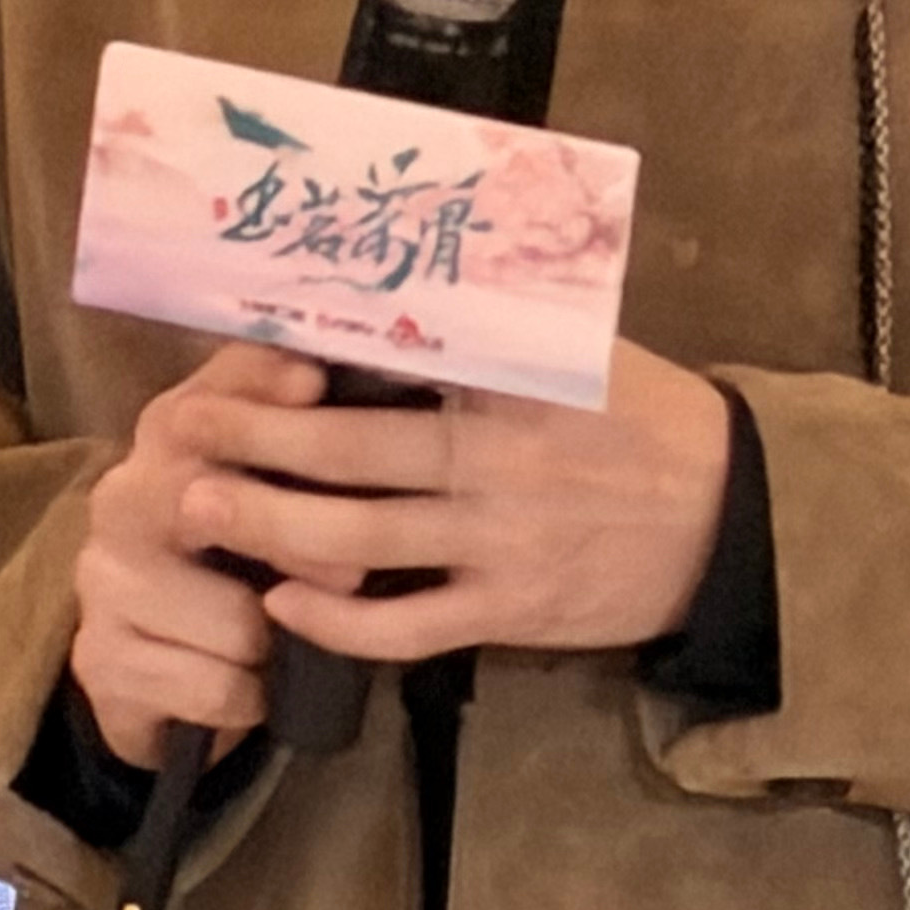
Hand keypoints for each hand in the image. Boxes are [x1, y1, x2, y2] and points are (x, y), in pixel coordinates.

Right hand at [70, 339, 327, 767]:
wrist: (151, 664)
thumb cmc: (234, 556)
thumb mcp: (270, 487)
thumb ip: (300, 435)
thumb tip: (347, 395)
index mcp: (163, 438)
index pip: (208, 397)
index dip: (261, 385)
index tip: (315, 386)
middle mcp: (121, 497)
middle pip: (216, 508)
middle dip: (293, 546)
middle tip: (352, 575)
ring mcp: (100, 581)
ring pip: (233, 620)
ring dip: (273, 643)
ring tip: (279, 641)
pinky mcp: (99, 660)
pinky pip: (212, 686)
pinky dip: (246, 697)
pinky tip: (247, 687)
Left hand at [174, 339, 733, 669]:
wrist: (725, 515)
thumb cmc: (646, 415)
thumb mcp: (580, 345)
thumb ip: (498, 329)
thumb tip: (405, 286)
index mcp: (511, 378)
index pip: (390, 355)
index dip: (307, 351)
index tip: (240, 340)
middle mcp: (495, 458)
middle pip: (349, 448)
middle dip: (256, 437)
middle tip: (184, 430)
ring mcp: (498, 540)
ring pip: (360, 539)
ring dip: (271, 525)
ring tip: (203, 508)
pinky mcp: (508, 610)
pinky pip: (406, 624)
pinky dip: (338, 619)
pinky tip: (284, 604)